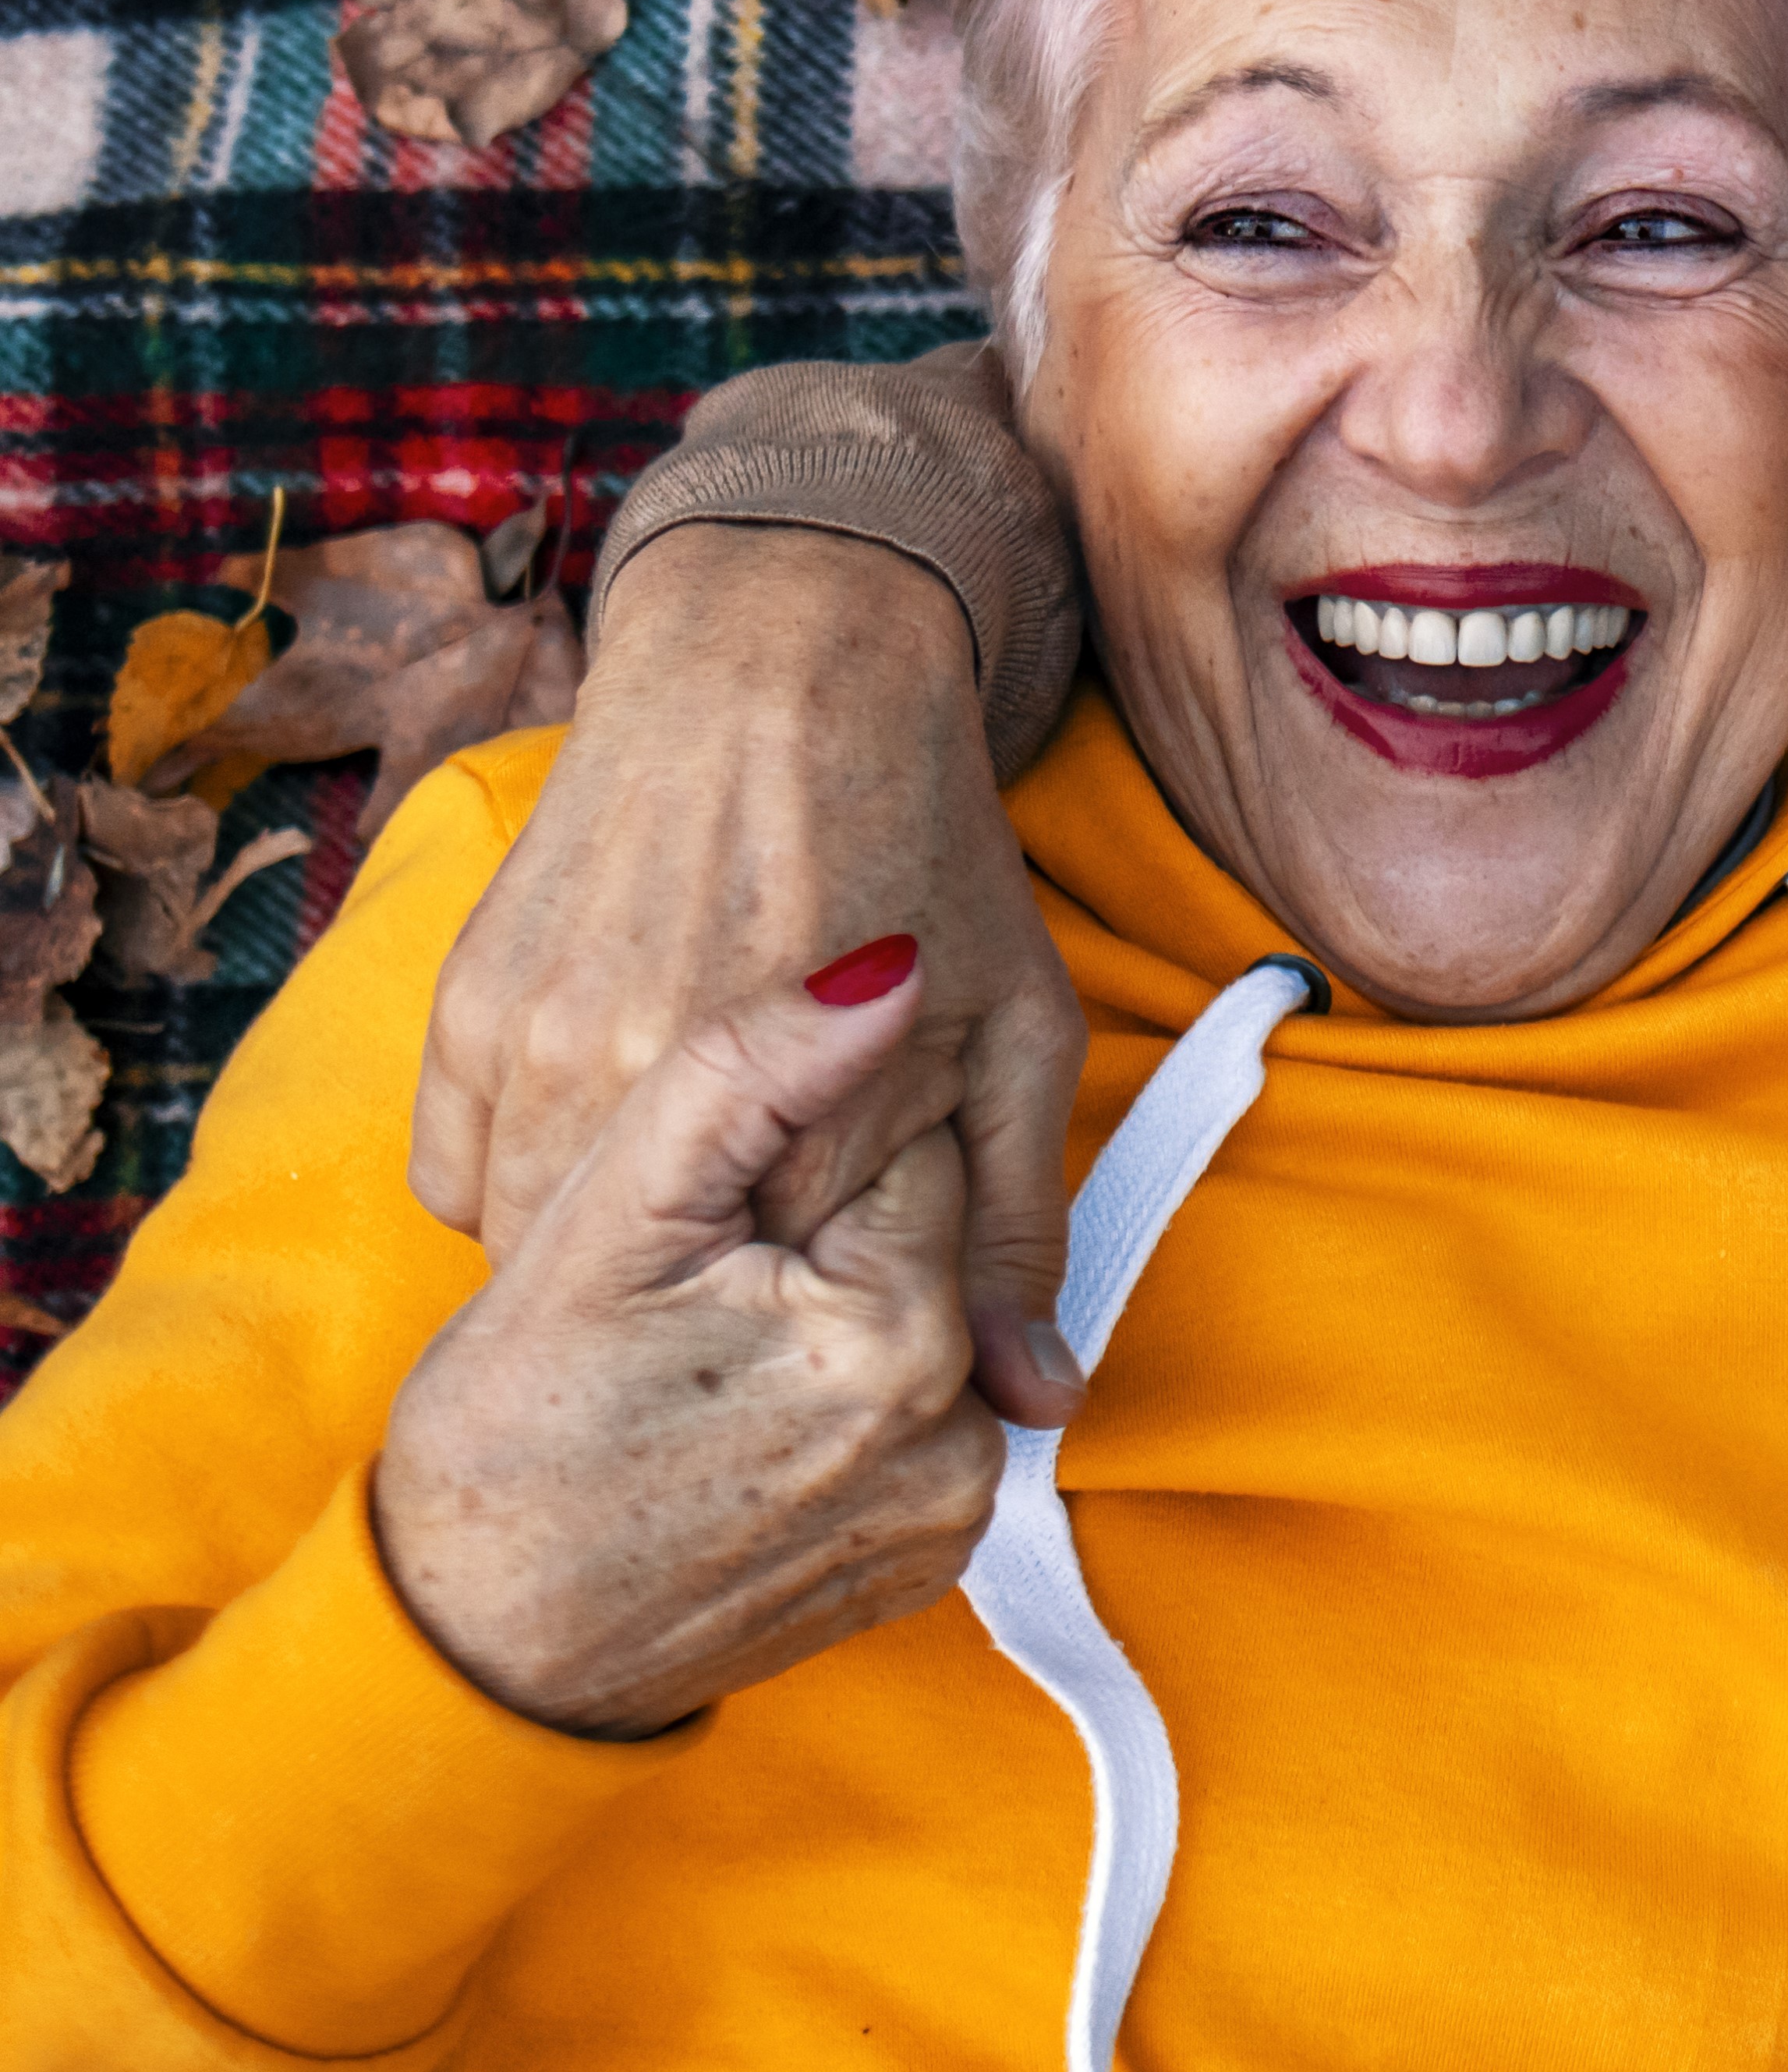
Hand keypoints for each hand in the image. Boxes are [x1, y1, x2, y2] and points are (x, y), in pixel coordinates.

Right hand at [376, 940, 1008, 1737]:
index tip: (716, 1213)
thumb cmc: (513, 1432)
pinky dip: (851, 1403)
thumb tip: (893, 968)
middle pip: (925, 1243)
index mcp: (893, 1332)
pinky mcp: (928, 1565)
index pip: (906, 1148)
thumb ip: (752, 1076)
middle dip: (827, 1235)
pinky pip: (914, 1425)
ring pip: (922, 1327)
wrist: (474, 1645)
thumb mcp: (607, 1226)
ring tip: (711, 1368)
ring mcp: (950, 1514)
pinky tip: (749, 1422)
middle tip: (698, 1298)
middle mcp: (956, 1436)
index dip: (803, 1153)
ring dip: (841, 1316)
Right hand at [414, 527, 1090, 1428]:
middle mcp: (669, 1100)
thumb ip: (1020, 1227)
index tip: (832, 1279)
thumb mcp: (1020, 1035)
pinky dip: (525, 1175)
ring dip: (604, 1246)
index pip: (797, 1321)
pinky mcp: (470, 1012)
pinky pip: (462, 1172)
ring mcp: (552, 1052)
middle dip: (707, 1292)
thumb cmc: (930, 850)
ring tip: (680, 1173)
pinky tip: (599, 1124)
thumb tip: (1041, 1402)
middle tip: (750, 1224)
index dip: (818, 1312)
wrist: (784, 669)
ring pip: (541, 1250)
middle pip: (659, 1299)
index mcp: (818, 1123)